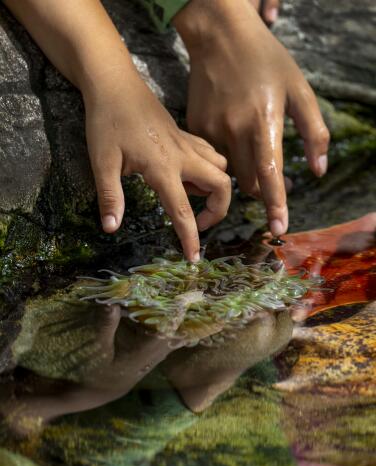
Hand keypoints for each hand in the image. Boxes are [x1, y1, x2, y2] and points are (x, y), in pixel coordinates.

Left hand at [83, 68, 230, 261]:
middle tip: (197, 221)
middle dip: (219, 210)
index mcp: (163, 168)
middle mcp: (183, 157)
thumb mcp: (102, 162)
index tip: (194, 258)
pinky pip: (211, 154)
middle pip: (222, 186)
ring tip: (191, 196)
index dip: (190, 238)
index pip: (182, 210)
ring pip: (221, 168)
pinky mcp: (185, 135)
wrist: (115, 84)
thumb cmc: (107, 122)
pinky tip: (189, 173)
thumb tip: (111, 228)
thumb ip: (110, 196)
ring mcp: (187, 144)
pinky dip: (210, 169)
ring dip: (216, 188)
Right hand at [174, 0, 329, 236]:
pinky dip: (226, 159)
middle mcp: (235, 130)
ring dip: (245, 175)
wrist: (220, 37)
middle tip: (274, 178)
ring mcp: (212, 130)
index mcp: (263, 121)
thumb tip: (317, 170)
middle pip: (249, 182)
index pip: (270, 174)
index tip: (279, 228)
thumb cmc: (266, 59)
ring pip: (230, 174)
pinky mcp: (196, 128)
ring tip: (253, 155)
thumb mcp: (300, 88)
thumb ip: (314, 131)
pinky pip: (213, 157)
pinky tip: (233, 139)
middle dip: (263, 189)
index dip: (276, 204)